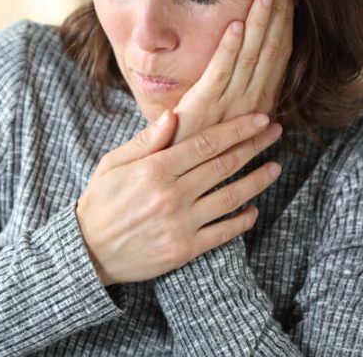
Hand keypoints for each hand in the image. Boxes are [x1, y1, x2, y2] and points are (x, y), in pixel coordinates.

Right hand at [76, 111, 281, 285]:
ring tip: (276, 168)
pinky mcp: (185, 249)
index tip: (259, 119)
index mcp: (154, 169)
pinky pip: (223, 232)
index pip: (205, 143)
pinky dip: (242, 220)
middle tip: (276, 133)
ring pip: (230, 197)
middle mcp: (172, 194)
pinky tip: (254, 210)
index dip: (236, 129)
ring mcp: (181, 223)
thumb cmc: (101, 200)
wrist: (90, 250)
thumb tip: (173, 115)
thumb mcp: (113, 163)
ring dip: (257, 180)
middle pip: (223, 165)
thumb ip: (145, 140)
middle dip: (254, 146)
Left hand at [172, 0, 292, 143]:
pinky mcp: (203, 106)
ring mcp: (229, 104)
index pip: (278, 54)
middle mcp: (252, 101)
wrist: (178, 172)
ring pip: (250, 55)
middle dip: (278, 12)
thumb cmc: (200, 141)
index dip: (284, 22)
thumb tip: (265, 98)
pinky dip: (229, 47)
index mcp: (259, 101)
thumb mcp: (229, 118)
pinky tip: (236, 23)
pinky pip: (220, 72)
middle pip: (271, 48)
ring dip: (261, 22)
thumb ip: (244, 99)